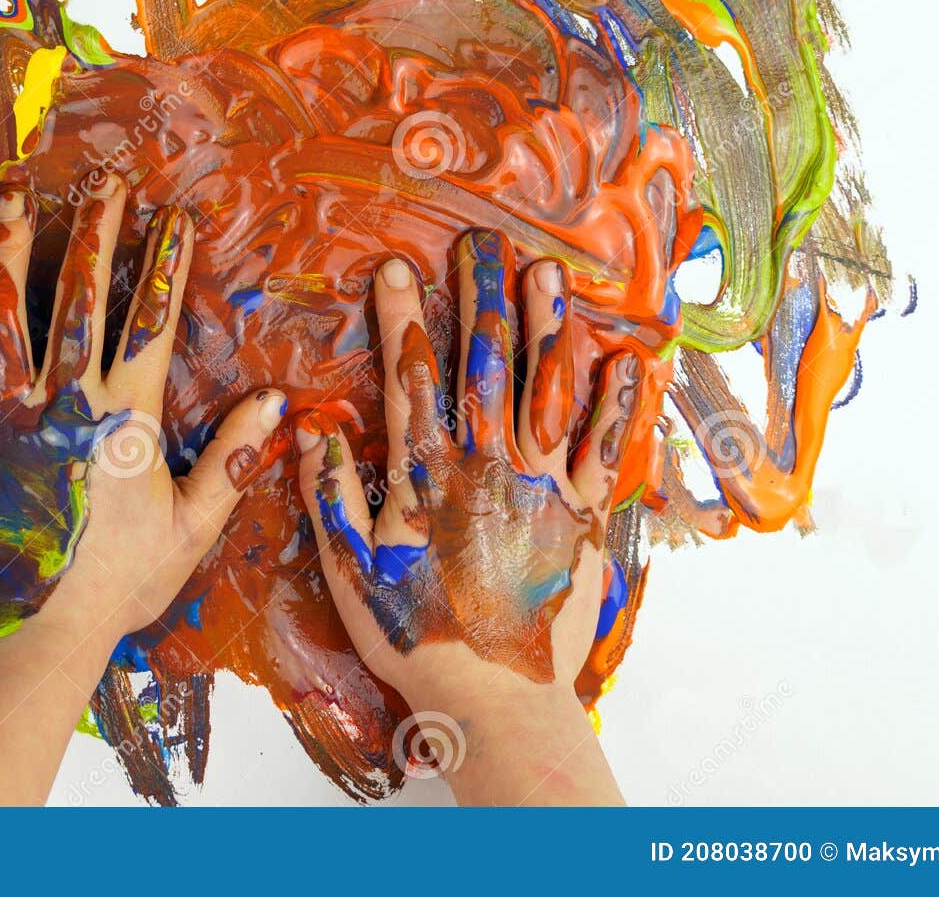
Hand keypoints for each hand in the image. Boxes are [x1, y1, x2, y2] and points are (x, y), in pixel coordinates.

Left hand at [0, 174, 285, 805]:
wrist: (31, 630)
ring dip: (8, 246)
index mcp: (127, 417)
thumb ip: (230, 460)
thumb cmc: (115, 585)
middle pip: (80, 294)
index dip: (165, 263)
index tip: (173, 217)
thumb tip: (275, 406)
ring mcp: (6, 413)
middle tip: (101, 179)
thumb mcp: (189, 528)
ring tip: (11, 194)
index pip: (152, 320)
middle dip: (93, 230)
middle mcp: (66, 399)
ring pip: (5, 312)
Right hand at [295, 231, 642, 802]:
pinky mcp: (582, 515)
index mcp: (426, 475)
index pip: (411, 379)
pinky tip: (625, 361)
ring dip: (546, 327)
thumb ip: (332, 495)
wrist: (495, 695)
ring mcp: (540, 486)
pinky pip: (603, 450)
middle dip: (482, 298)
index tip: (399, 268)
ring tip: (547, 273)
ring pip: (545, 390)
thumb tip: (313, 428)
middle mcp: (486, 465)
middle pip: (485, 365)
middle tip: (483, 243)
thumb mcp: (350, 569)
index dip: (403, 320)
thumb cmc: (415, 635)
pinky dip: (615, 405)